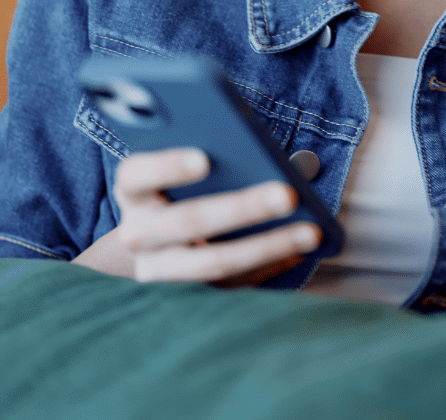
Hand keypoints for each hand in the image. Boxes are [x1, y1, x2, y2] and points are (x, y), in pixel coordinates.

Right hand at [108, 147, 321, 285]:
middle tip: (289, 195)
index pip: (138, 173)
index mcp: (133, 187)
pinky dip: (269, 266)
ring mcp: (158, 270)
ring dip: (267, 246)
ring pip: (213, 263)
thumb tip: (271, 154)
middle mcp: (137, 232)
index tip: (204, 159)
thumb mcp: (186, 160)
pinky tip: (301, 250)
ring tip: (311, 232)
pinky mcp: (185, 294)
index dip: (168, 166)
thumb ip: (216, 150)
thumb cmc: (183, 182)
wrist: (155, 236)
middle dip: (242, 208)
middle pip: (188, 221)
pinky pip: (231, 285)